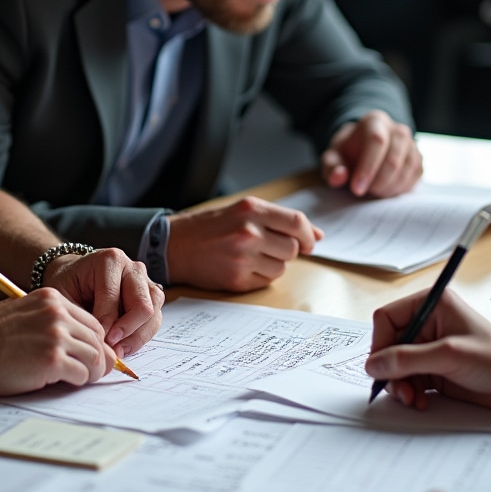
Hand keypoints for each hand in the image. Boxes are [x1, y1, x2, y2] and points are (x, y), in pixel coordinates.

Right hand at [0, 288, 117, 392]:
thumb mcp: (21, 312)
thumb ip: (49, 320)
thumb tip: (76, 339)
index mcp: (52, 299)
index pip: (90, 320)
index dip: (93, 340)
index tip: (89, 353)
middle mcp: (57, 314)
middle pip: (97, 338)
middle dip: (98, 357)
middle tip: (93, 371)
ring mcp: (56, 337)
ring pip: (94, 357)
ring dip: (91, 371)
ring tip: (81, 378)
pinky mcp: (52, 361)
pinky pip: (82, 373)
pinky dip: (79, 381)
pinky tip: (68, 382)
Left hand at [42, 248, 163, 357]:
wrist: (76, 276)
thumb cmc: (69, 284)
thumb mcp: (64, 295)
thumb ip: (80, 314)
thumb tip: (100, 343)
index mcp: (110, 260)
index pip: (113, 297)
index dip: (105, 323)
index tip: (95, 339)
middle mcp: (133, 268)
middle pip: (142, 305)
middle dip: (125, 331)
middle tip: (109, 347)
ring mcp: (146, 282)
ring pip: (153, 314)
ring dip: (136, 336)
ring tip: (117, 349)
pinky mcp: (152, 297)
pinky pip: (154, 320)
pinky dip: (141, 337)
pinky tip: (124, 346)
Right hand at [167, 197, 321, 290]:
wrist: (174, 246)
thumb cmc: (209, 227)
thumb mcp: (242, 212)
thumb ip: (279, 220)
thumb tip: (316, 235)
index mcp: (251, 209)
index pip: (296, 222)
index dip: (308, 234)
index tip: (309, 242)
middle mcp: (248, 232)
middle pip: (292, 248)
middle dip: (285, 250)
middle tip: (265, 246)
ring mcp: (243, 257)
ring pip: (281, 267)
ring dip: (272, 264)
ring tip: (250, 256)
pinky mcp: (237, 279)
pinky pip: (266, 282)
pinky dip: (259, 277)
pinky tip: (241, 267)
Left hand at [320, 111, 422, 196]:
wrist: (363, 149)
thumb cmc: (348, 153)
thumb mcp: (333, 158)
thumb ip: (332, 167)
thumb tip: (339, 176)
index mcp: (375, 121)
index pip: (376, 141)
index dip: (367, 168)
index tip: (356, 189)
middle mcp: (397, 129)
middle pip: (394, 157)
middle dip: (379, 181)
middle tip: (365, 193)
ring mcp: (412, 143)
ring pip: (408, 168)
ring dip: (390, 187)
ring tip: (374, 192)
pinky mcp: (418, 158)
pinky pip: (416, 175)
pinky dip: (402, 188)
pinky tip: (386, 191)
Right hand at [368, 288, 490, 410]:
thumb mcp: (448, 356)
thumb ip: (407, 359)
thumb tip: (373, 365)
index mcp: (431, 305)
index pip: (386, 319)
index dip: (380, 343)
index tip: (382, 367)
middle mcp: (427, 323)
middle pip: (388, 345)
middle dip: (391, 370)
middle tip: (400, 390)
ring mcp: (430, 348)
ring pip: (395, 365)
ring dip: (399, 384)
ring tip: (413, 398)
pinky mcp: (434, 369)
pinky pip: (408, 379)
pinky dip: (409, 392)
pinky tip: (420, 401)